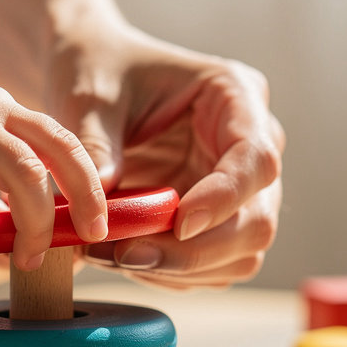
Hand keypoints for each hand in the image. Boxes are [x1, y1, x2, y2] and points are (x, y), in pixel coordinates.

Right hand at [0, 75, 107, 268]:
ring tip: (28, 260)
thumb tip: (24, 236)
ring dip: (35, 228)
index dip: (90, 181)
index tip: (99, 219)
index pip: (64, 139)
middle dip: (84, 200)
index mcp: (3, 107)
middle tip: (88, 238)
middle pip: (60, 154)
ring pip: (26, 180)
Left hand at [47, 26, 284, 289]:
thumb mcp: (89, 98)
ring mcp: (241, 190)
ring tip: (113, 256)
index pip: (256, 158)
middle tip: (125, 254)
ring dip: (180, 269)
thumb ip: (95, 148)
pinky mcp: (220, 222)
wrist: (93, 82)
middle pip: (257, 219)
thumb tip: (101, 213)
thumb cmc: (98, 71)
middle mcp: (250, 146)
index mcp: (235, 96)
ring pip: (241, 254)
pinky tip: (126, 258)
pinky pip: (213, 268)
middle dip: (194, 250)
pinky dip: (171, 275)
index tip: (179, 224)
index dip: (224, 198)